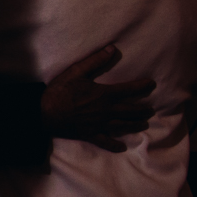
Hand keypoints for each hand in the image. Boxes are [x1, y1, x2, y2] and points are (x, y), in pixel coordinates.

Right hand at [40, 45, 154, 152]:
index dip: (142, 86)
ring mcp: (100, 125)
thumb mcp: (76, 71)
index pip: (129, 90)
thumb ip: (96, 61)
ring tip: (143, 124)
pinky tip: (122, 147)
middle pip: (130, 111)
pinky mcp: (90, 134)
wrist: (44, 113)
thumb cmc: (60, 91)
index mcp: (105, 94)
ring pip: (123, 126)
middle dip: (143, 110)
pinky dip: (115, 145)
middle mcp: (106, 111)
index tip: (152, 84)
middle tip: (151, 110)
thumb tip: (112, 49)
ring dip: (135, 125)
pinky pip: (105, 141)